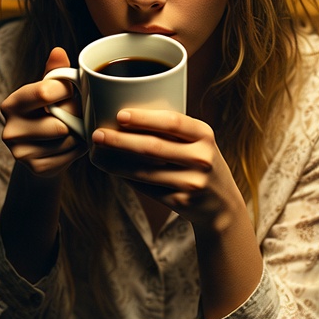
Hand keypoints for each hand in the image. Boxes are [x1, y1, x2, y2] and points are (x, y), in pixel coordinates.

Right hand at [0, 48, 85, 177]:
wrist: (42, 151)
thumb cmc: (47, 112)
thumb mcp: (48, 91)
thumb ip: (54, 73)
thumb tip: (58, 51)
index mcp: (11, 104)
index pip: (44, 92)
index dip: (67, 90)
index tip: (72, 90)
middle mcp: (10, 130)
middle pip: (58, 122)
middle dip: (76, 116)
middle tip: (78, 114)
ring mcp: (21, 153)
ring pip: (67, 139)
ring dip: (79, 133)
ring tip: (75, 128)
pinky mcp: (36, 169)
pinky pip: (69, 155)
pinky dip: (77, 150)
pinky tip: (72, 144)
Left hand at [90, 109, 245, 230]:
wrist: (221, 203)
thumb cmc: (200, 161)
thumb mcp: (197, 141)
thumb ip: (172, 129)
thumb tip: (123, 117)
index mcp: (204, 134)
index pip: (172, 122)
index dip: (144, 118)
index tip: (119, 115)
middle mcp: (201, 158)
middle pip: (153, 147)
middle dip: (120, 140)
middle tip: (97, 134)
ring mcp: (192, 183)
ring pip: (145, 171)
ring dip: (116, 163)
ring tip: (97, 154)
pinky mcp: (181, 202)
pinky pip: (146, 188)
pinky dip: (126, 178)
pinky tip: (113, 170)